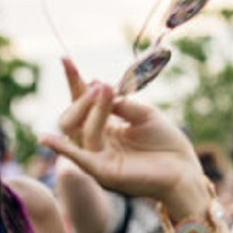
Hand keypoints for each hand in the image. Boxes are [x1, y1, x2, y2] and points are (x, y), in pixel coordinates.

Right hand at [40, 58, 203, 207]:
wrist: (185, 170)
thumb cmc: (167, 143)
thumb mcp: (144, 114)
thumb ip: (120, 103)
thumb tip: (95, 85)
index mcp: (105, 128)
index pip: (82, 103)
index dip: (74, 82)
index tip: (66, 59)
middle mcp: (96, 143)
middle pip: (72, 118)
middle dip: (82, 97)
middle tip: (101, 85)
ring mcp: (98, 159)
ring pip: (81, 130)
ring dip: (93, 108)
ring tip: (106, 90)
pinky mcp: (104, 173)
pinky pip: (79, 159)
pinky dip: (62, 149)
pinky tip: (46, 138)